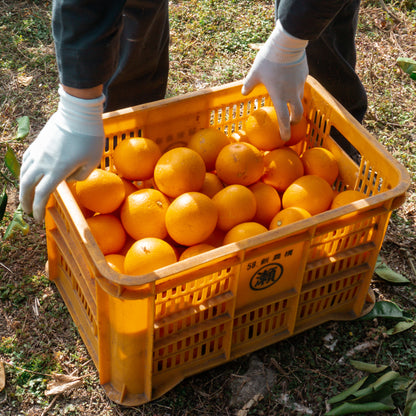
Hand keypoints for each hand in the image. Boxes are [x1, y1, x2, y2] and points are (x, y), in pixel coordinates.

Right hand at [19, 86, 105, 220]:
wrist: (78, 113)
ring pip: (24, 173)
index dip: (38, 208)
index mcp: (57, 170)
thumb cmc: (90, 139)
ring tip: (26, 196)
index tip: (38, 218)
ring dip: (23, 187)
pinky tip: (28, 175)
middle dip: (27, 201)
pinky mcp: (37, 142)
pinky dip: (25, 171)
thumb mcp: (92, 162)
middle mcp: (43, 162)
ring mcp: (38, 151)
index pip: (43, 194)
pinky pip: (26, 160)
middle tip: (29, 211)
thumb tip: (69, 179)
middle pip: (28, 186)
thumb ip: (80, 176)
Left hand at [242, 20, 308, 140]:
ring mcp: (300, 84)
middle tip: (291, 123)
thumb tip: (243, 93)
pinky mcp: (304, 74)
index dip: (285, 130)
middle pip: (298, 113)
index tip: (285, 139)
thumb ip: (249, 84)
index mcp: (279, 96)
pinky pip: (301, 84)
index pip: (283, 119)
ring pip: (300, 99)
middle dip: (295, 120)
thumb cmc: (268, 60)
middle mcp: (291, 93)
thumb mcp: (255, 73)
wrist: (287, 43)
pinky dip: (296, 88)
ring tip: (291, 104)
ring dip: (296, 105)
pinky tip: (291, 81)